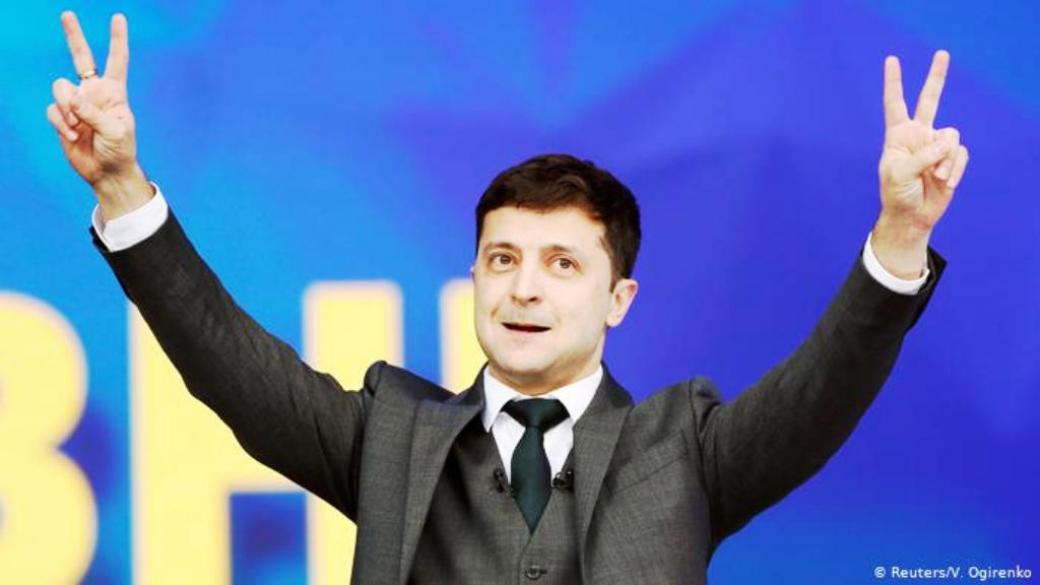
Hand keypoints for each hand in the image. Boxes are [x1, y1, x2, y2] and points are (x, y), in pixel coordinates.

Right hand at [46, 11, 152, 220]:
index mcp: (114, 92)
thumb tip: (71, 97)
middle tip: (67, 14)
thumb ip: (93, 113)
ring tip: (76, 126)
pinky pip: (53, 110)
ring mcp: (77, 104)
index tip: (118, 18)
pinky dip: (60, 122)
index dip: (117, 40)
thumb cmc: (120, 151)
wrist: (107, 173)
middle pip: (81, 58)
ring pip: (60, 88)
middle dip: (74, 36)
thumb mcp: (114, 131)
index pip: (116, 61)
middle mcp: (94, 93)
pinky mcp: (62, 117)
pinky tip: (71, 135)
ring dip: (66, 107)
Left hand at [873, 50, 969, 278]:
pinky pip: (960, 155)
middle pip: (930, 100)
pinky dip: (954, 170)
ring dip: (944, 161)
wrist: (912, 215)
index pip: (895, 103)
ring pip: (951, 138)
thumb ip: (922, 155)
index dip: (894, 83)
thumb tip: (947, 143)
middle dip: (936, 77)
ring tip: (933, 179)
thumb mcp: (900, 173)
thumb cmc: (896, 193)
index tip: (892, 60)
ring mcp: (936, 146)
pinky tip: (944, 183)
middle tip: (942, 53)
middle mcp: (918, 135)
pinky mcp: (951, 159)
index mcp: (898, 135)